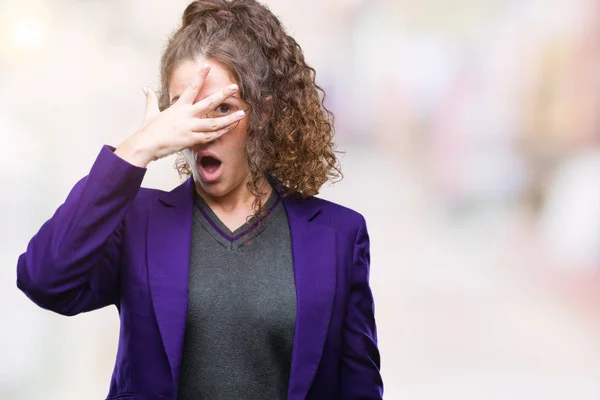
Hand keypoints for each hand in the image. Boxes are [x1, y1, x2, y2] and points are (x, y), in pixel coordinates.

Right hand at [115, 65, 244, 166]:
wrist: (147, 144)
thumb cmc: (148, 130)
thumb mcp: (150, 112)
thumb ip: (151, 99)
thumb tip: (145, 89)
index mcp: (179, 107)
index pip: (191, 87)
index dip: (200, 76)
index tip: (207, 66)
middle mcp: (187, 115)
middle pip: (209, 102)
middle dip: (223, 94)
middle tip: (235, 87)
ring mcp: (191, 127)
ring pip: (215, 123)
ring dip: (229, 119)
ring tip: (242, 114)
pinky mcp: (192, 140)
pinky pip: (210, 136)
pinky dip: (221, 133)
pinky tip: (230, 129)